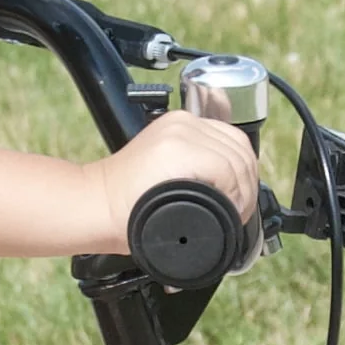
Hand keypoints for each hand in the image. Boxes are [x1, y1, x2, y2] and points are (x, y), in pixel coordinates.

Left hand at [94, 107, 264, 249]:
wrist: (98, 202)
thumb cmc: (125, 217)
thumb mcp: (172, 223)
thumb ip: (209, 213)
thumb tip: (236, 212)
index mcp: (179, 149)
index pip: (232, 170)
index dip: (242, 198)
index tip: (239, 216)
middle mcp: (181, 129)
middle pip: (239, 153)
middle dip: (246, 186)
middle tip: (241, 210)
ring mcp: (180, 122)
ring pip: (235, 141)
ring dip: (242, 170)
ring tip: (237, 195)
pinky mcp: (177, 122)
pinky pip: (220, 133)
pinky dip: (230, 154)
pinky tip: (228, 175)